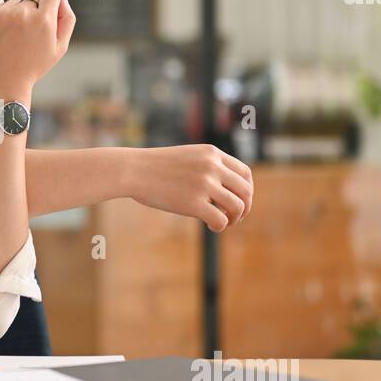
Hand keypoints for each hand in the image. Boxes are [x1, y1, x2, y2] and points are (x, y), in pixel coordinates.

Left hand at [0, 0, 74, 91]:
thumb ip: (66, 18)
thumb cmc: (33, 66)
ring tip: (11, 40)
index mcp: (43, 21)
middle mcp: (22, 14)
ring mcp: (1, 14)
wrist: (2, 83)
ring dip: (14, 16)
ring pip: (14, 3)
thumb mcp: (59, 47)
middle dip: (32, 14)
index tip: (47, 8)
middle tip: (26, 38)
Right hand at [127, 144, 253, 232]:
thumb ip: (207, 166)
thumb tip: (224, 188)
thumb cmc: (155, 167)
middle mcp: (212, 166)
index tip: (240, 200)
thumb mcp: (187, 157)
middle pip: (245, 190)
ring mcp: (204, 184)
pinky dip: (220, 226)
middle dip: (245, 207)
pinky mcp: (194, 203)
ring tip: (224, 222)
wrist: (133, 170)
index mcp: (212, 153)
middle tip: (236, 217)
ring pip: (237, 206)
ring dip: (235, 218)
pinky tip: (211, 227)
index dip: (247, 190)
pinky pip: (221, 220)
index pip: (245, 173)